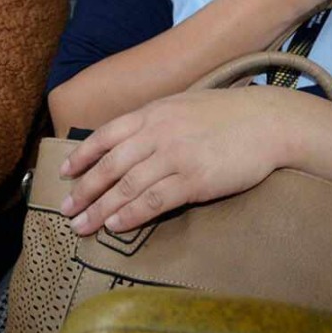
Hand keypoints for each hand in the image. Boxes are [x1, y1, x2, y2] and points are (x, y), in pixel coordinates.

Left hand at [59, 86, 289, 235]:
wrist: (266, 121)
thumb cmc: (226, 114)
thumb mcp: (181, 106)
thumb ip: (153, 121)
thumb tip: (128, 140)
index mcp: (152, 113)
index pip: (105, 135)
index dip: (82, 155)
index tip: (65, 173)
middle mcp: (157, 132)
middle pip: (110, 165)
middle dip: (84, 189)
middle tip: (67, 210)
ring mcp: (175, 156)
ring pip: (127, 185)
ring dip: (100, 208)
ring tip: (83, 225)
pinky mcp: (194, 179)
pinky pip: (155, 199)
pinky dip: (131, 214)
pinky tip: (116, 226)